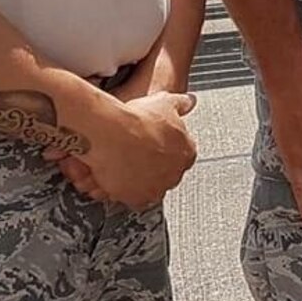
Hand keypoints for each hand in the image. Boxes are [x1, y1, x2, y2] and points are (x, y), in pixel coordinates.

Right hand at [69, 91, 197, 209]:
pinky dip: (127, 190)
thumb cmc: (139, 120)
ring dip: (141, 179)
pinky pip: (133, 198)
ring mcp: (156, 188)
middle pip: (167, 173)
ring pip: (151, 187)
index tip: (156, 143)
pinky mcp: (136, 199)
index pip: (182, 155)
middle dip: (155, 165)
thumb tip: (188, 101)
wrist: (113, 133)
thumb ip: (181, 104)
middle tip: (139, 153)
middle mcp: (175, 174)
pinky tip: (119, 177)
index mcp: (187, 153)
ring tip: (127, 165)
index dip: (167, 149)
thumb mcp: (165, 102)